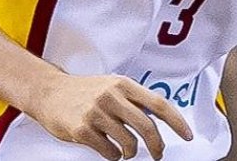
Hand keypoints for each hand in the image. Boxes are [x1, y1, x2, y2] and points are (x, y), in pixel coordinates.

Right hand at [25, 72, 192, 160]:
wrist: (49, 92)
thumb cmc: (84, 91)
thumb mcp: (111, 86)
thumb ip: (133, 99)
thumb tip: (161, 117)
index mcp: (123, 84)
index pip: (159, 104)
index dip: (177, 122)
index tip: (187, 135)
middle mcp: (111, 96)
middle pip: (147, 127)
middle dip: (157, 146)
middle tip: (158, 154)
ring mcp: (96, 112)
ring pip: (129, 143)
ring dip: (131, 153)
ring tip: (126, 151)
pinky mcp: (82, 129)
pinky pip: (109, 152)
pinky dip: (113, 156)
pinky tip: (108, 150)